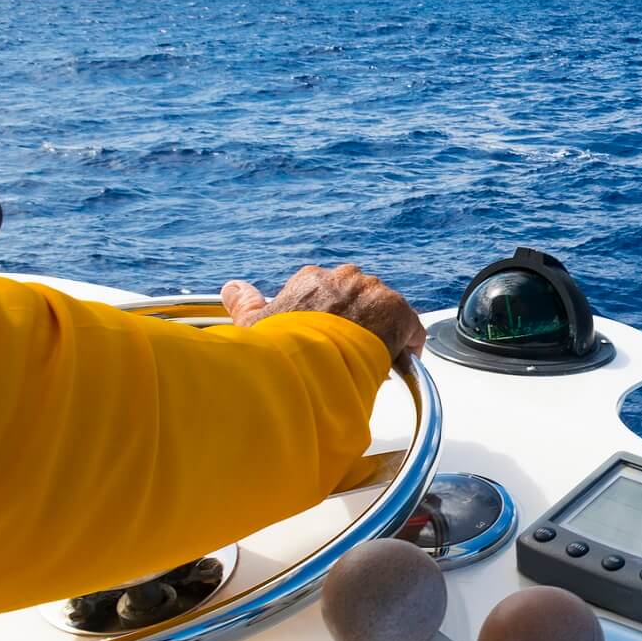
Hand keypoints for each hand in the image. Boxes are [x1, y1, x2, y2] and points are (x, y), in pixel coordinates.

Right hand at [221, 265, 426, 364]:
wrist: (310, 363)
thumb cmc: (279, 348)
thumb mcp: (253, 325)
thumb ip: (245, 303)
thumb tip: (232, 287)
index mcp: (312, 280)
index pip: (328, 293)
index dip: (330, 319)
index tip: (328, 339)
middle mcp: (343, 278)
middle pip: (358, 299)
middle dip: (357, 322)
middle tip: (350, 352)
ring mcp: (372, 292)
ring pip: (383, 310)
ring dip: (380, 331)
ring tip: (371, 359)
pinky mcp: (397, 310)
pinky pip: (410, 326)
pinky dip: (408, 342)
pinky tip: (399, 360)